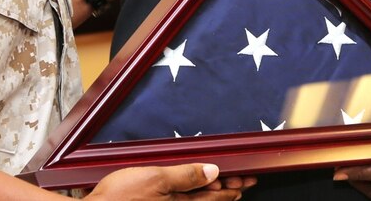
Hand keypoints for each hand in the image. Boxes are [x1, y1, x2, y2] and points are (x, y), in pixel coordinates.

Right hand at [86, 163, 253, 200]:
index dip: (234, 186)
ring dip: (214, 196)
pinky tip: (191, 195)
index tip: (249, 179)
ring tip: (227, 190)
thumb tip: (213, 172)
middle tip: (245, 184)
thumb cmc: (121, 198)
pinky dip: (195, 199)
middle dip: (229, 192)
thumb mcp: (156, 179)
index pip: (216, 195)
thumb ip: (186, 176)